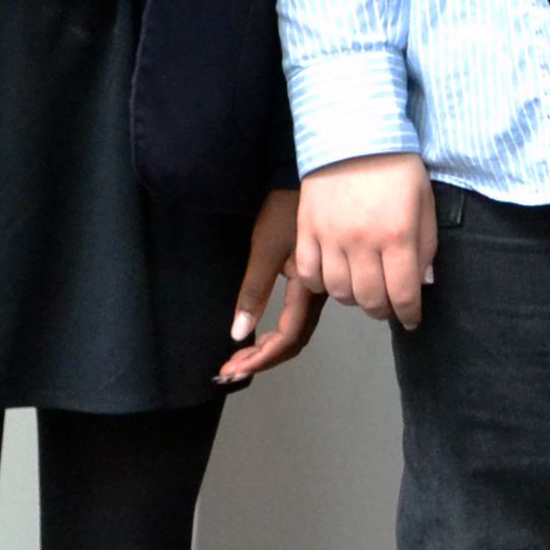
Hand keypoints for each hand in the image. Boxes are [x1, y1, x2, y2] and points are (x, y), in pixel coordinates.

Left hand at [217, 187, 325, 382]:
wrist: (310, 179)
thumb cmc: (285, 210)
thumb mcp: (264, 249)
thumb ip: (254, 292)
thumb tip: (238, 334)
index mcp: (309, 288)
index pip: (288, 337)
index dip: (261, 358)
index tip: (233, 370)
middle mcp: (319, 294)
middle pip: (294, 340)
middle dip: (262, 359)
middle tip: (229, 370)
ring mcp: (319, 288)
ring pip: (296, 331)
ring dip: (267, 348)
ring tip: (239, 358)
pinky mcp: (314, 281)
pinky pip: (298, 318)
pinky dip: (276, 333)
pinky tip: (260, 334)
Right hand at [292, 153, 435, 327]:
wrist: (354, 134)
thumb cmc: (397, 167)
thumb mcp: (424, 202)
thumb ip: (426, 245)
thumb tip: (423, 284)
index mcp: (397, 235)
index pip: (402, 293)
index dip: (409, 313)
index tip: (412, 319)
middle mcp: (362, 242)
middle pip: (369, 299)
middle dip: (383, 310)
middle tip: (388, 306)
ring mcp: (330, 237)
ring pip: (338, 292)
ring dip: (354, 299)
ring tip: (363, 289)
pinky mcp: (307, 230)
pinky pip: (308, 274)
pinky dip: (321, 284)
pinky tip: (334, 277)